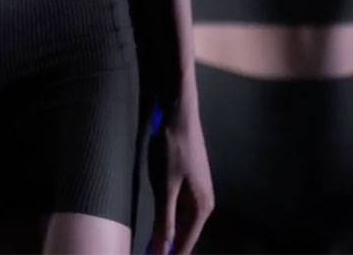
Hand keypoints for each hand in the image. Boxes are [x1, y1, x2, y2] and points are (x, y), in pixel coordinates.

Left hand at [145, 106, 214, 254]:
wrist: (179, 113)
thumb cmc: (173, 148)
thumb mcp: (165, 186)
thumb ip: (164, 219)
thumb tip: (161, 249)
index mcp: (202, 207)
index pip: (185, 243)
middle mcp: (204, 202)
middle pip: (184, 234)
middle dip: (168, 246)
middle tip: (148, 253)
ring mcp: (196, 190)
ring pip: (180, 220)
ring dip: (166, 232)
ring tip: (150, 245)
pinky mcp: (187, 180)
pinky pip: (177, 206)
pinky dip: (166, 216)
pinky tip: (156, 220)